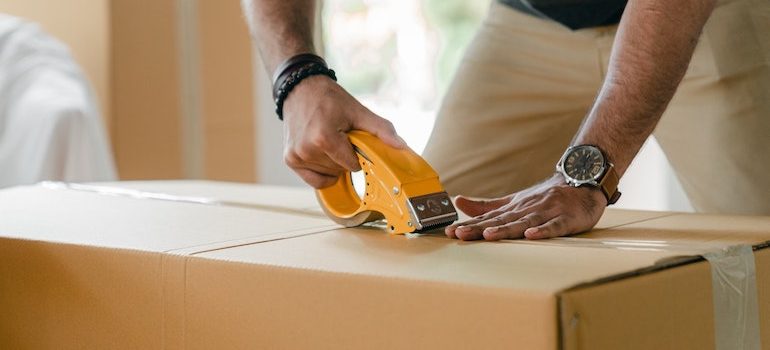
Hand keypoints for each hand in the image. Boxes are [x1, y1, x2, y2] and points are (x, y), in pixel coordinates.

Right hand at [282, 75, 405, 187]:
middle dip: (345, 157)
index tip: (352, 139)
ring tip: (328, 140)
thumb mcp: (358, 111)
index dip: (357, 153)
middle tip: (339, 136)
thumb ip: (381, 129)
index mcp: (323, 138)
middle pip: (340, 170)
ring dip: (333, 163)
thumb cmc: (328, 98)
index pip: (352, 165)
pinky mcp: (290, 160)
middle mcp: (306, 149)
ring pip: (329, 175)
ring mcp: (296, 156)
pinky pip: (314, 180)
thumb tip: (400, 146)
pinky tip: (323, 155)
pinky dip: (322, 172)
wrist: (300, 88)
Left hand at [445, 174, 606, 240]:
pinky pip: (554, 226)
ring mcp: (546, 213)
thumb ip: (486, 205)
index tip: (450, 232)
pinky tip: (531, 235)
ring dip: (506, 229)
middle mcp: (527, 209)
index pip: (488, 218)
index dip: (469, 224)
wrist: (581, 184)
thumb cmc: (545, 198)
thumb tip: (458, 201)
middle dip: (480, 228)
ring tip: (489, 235)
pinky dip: (543, 230)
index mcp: (513, 207)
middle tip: (461, 234)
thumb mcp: (513, 201)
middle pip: (501, 220)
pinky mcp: (565, 219)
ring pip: (523, 222)